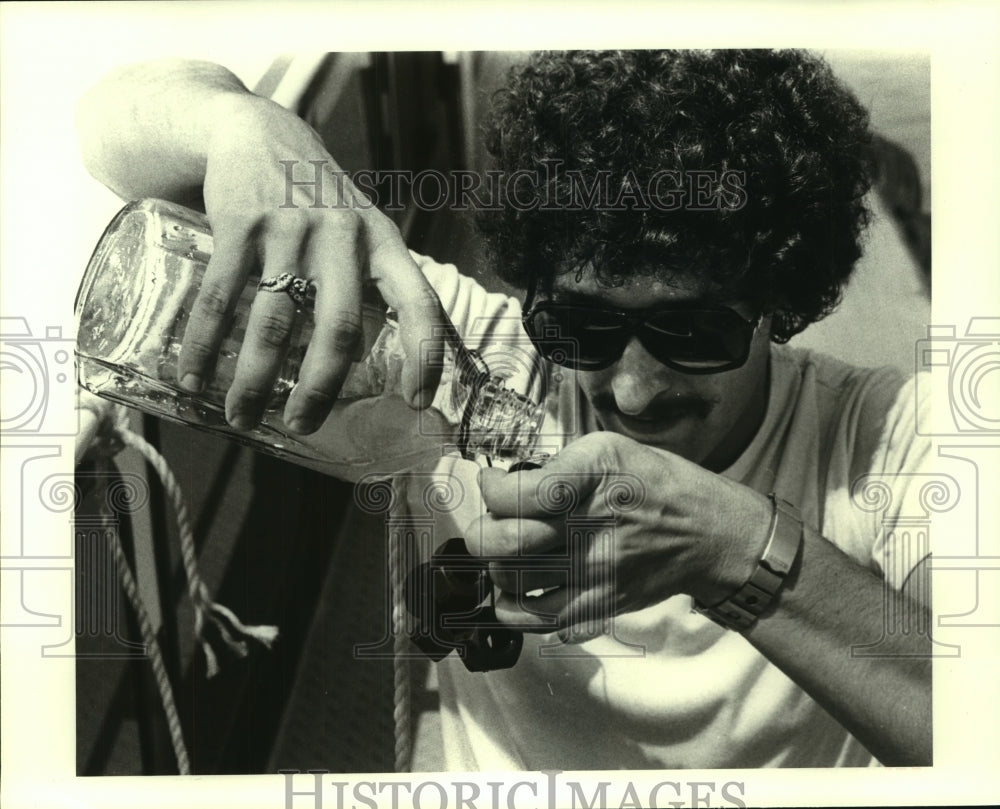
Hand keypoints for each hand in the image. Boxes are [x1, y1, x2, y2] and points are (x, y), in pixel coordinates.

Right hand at [178, 93, 445, 432]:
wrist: (256, 131)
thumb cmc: (315, 199)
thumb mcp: (358, 228)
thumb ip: (368, 282)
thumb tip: (372, 361)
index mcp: (382, 243)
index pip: (419, 302)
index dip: (424, 355)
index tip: (415, 401)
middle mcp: (343, 235)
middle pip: (340, 326)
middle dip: (321, 387)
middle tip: (302, 425)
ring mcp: (291, 228)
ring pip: (275, 321)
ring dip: (255, 379)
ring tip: (241, 416)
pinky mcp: (241, 222)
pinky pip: (222, 297)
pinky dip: (205, 344)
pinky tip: (194, 378)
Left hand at [467, 432, 772, 640]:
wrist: (709, 533)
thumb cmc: (656, 484)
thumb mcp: (609, 449)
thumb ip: (556, 466)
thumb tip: (504, 485)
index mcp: (591, 480)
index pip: (516, 494)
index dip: (490, 489)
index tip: (491, 485)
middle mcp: (591, 528)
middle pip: (504, 545)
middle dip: (481, 535)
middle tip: (489, 527)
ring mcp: (595, 574)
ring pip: (513, 587)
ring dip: (498, 571)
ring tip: (507, 557)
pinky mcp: (602, 606)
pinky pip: (541, 623)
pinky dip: (519, 610)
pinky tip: (523, 590)